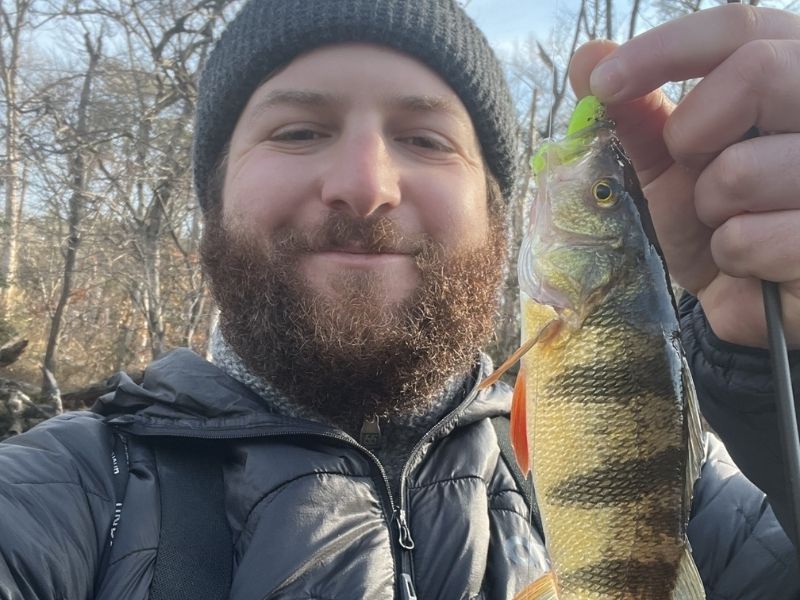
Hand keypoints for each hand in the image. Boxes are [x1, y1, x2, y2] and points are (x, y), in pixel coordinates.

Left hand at [568, 4, 799, 348]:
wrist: (746, 297)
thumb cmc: (713, 219)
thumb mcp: (669, 163)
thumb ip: (637, 113)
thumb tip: (587, 56)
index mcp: (794, 73)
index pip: (738, 27)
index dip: (663, 49)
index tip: (604, 85)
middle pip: (758, 73)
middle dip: (693, 131)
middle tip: (691, 166)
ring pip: (744, 168)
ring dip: (709, 208)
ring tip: (728, 222)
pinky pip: (750, 237)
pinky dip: (730, 255)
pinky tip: (752, 262)